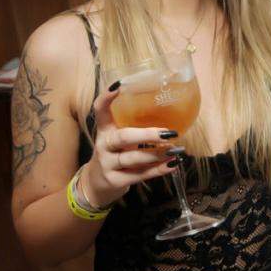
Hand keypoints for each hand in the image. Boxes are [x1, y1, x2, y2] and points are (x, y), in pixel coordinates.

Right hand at [80, 85, 179, 206]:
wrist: (96, 185)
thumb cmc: (114, 155)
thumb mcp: (119, 140)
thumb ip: (134, 129)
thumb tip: (170, 117)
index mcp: (105, 130)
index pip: (100, 110)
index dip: (106, 98)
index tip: (119, 85)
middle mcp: (104, 145)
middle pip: (123, 137)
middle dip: (147, 135)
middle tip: (168, 133)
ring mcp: (108, 164)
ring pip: (134, 158)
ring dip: (157, 154)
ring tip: (175, 150)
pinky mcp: (115, 181)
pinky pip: (139, 175)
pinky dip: (158, 170)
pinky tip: (173, 165)